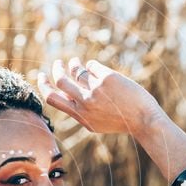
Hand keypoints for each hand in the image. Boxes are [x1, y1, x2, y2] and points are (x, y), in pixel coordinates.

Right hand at [36, 57, 162, 136]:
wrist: (143, 120)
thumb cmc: (120, 122)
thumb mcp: (95, 123)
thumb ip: (80, 112)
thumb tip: (67, 96)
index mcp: (79, 115)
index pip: (52, 98)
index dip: (43, 85)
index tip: (41, 76)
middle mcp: (85, 102)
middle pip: (60, 80)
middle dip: (56, 68)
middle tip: (57, 62)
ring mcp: (95, 90)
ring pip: (77, 70)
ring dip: (75, 64)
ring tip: (78, 62)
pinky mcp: (107, 78)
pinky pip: (93, 66)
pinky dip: (93, 66)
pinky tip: (100, 71)